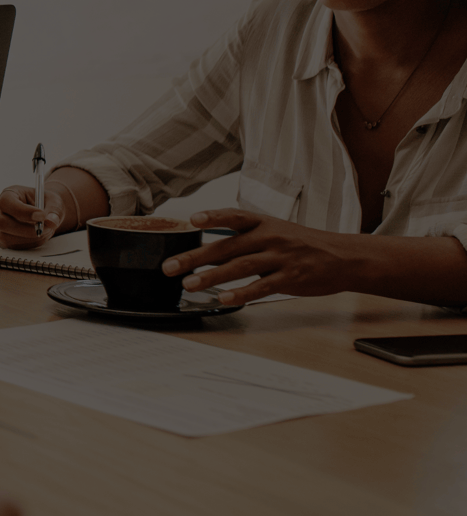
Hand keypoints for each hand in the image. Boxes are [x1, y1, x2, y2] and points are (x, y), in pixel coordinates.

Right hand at [0, 185, 64, 249]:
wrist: (43, 214)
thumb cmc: (45, 204)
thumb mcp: (53, 201)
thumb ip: (54, 210)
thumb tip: (51, 222)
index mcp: (8, 194)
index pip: (6, 202)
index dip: (23, 211)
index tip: (42, 216)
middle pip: (1, 222)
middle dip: (26, 229)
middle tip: (46, 228)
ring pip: (7, 237)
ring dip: (31, 238)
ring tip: (45, 230)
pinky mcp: (2, 240)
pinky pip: (13, 246)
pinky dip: (30, 243)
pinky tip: (39, 236)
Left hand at [161, 209, 355, 305]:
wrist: (344, 257)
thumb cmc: (301, 243)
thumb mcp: (274, 231)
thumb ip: (242, 239)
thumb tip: (205, 251)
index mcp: (263, 223)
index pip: (234, 216)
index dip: (213, 216)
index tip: (192, 219)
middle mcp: (270, 237)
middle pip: (227, 247)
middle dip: (195, 257)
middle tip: (170, 267)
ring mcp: (281, 258)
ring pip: (241, 267)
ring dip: (212, 276)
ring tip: (189, 284)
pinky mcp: (291, 278)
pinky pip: (263, 287)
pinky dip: (242, 293)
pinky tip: (225, 299)